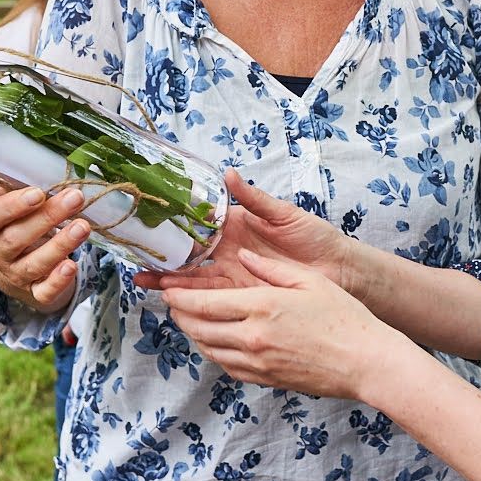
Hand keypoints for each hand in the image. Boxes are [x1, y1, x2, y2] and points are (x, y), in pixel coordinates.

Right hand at [0, 184, 88, 314]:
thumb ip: (21, 187)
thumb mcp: (17, 208)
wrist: (19, 271)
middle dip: (47, 218)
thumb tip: (36, 160)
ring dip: (60, 245)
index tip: (38, 192)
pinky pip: (44, 291)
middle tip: (75, 198)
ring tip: (83, 227)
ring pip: (34, 264)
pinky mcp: (36, 293)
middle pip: (17, 238)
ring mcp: (17, 275)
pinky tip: (72, 266)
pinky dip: (58, 281)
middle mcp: (1, 252)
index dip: (13, 205)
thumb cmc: (22, 226)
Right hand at [136, 169, 362, 296]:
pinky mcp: (248, 297)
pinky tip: (180, 306)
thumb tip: (228, 174)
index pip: (197, 232)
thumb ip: (254, 198)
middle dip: (166, 268)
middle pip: (192, 263)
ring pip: (199, 284)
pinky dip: (198, 304)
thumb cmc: (314, 236)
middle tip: (140, 274)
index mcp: (236, 229)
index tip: (152, 238)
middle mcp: (231, 254)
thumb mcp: (283, 214)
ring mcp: (238, 277)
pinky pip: (218, 302)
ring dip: (176, 288)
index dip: (175, 236)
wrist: (339, 269)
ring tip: (152, 289)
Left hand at [160, 250, 395, 398]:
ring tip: (190, 321)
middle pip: (198, 328)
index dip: (180, 298)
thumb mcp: (309, 281)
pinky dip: (214, 353)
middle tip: (173, 304)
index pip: (204, 304)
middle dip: (180, 315)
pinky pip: (228, 367)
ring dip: (194, 335)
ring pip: (209, 350)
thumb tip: (244, 257)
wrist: (365, 362)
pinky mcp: (266, 379)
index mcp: (262, 307)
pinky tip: (217, 342)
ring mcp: (258, 363)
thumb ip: (271, 269)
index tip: (168, 289)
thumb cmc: (345, 318)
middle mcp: (253, 338)